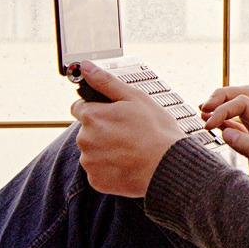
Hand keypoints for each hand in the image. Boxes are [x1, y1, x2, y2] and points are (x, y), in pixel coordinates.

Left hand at [70, 61, 185, 197]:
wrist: (168, 166)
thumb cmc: (156, 131)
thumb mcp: (135, 98)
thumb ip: (106, 82)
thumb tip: (86, 67)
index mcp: (91, 116)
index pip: (80, 107)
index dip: (98, 109)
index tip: (114, 115)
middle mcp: (84, 139)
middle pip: (87, 130)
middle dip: (103, 130)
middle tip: (129, 132)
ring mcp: (89, 161)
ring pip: (93, 151)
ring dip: (106, 149)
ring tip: (131, 149)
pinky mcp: (96, 180)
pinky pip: (98, 171)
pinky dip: (110, 168)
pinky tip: (128, 163)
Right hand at [200, 86, 248, 206]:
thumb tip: (225, 132)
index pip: (244, 103)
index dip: (223, 109)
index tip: (207, 126)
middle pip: (244, 95)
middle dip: (223, 96)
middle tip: (203, 108)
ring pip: (240, 106)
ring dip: (222, 105)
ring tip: (202, 112)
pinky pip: (237, 123)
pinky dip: (223, 120)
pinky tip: (210, 124)